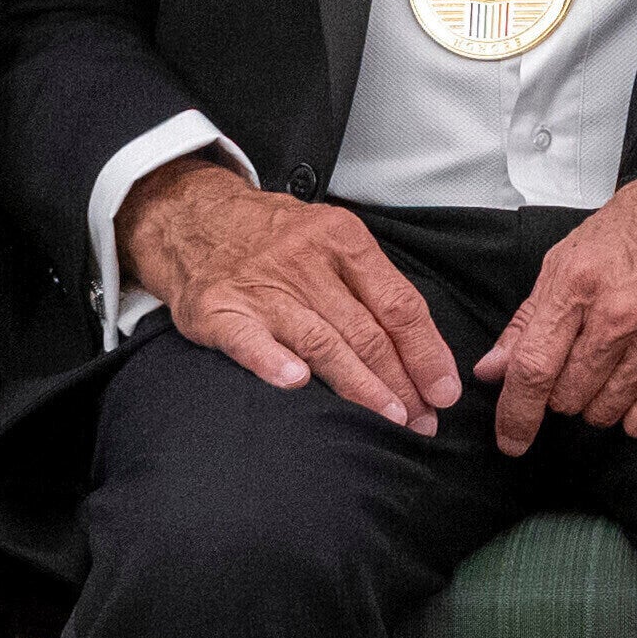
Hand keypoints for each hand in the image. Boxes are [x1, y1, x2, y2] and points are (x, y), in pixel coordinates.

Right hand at [124, 161, 461, 429]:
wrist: (192, 217)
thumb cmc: (273, 238)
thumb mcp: (329, 238)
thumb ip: (371, 285)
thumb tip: (423, 350)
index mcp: (341, 238)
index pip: (397, 303)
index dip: (426, 352)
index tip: (444, 390)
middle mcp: (304, 259)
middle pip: (366, 330)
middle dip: (402, 382)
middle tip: (424, 421)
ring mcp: (260, 285)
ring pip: (322, 341)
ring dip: (361, 387)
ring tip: (389, 420)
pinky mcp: (219, 309)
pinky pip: (251, 340)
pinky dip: (274, 362)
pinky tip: (297, 385)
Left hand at [483, 162, 636, 450]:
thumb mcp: (568, 257)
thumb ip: (527, 320)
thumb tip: (491, 372)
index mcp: (580, 284)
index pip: (534, 368)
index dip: (515, 413)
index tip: (509, 440)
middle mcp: (621, 316)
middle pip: (566, 398)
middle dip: (561, 390)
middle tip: (578, 358)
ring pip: (603, 413)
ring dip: (596, 400)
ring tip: (611, 361)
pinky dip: (632, 413)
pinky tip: (635, 382)